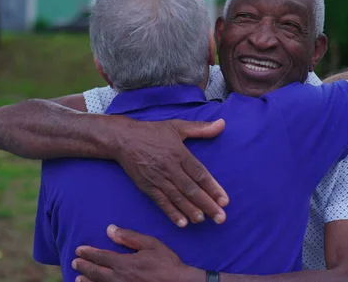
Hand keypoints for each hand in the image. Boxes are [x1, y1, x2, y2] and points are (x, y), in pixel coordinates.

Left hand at [73, 225, 203, 281]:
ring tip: (78, 278)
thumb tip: (110, 229)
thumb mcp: (151, 244)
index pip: (101, 257)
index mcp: (125, 263)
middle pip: (96, 272)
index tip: (78, 250)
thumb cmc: (168, 264)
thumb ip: (129, 237)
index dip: (88, 253)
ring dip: (87, 281)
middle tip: (74, 262)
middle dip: (84, 266)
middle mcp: (120, 279)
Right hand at [113, 118, 227, 226]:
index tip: (225, 201)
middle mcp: (170, 168)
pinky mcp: (147, 186)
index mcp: (179, 154)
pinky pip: (161, 202)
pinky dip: (171, 213)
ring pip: (177, 198)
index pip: (200, 174)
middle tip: (220, 218)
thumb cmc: (151, 132)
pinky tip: (182, 223)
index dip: (213, 188)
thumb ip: (201, 128)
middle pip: (191, 189)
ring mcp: (158, 179)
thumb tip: (222, 123)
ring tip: (203, 221)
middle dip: (207, 205)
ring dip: (191, 211)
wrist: (123, 139)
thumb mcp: (177, 126)